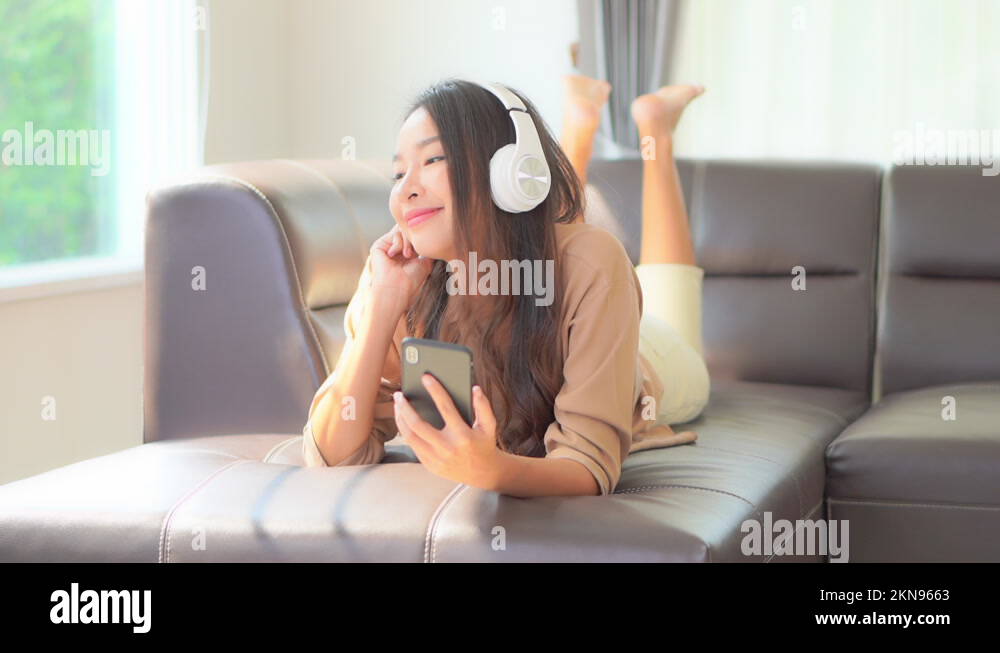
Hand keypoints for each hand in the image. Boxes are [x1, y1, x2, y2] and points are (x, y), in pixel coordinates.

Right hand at [368, 223, 432, 312]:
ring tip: (407, 256)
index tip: (424, 247)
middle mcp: (397, 249)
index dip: (420, 237)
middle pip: (409, 231)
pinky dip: (399, 244)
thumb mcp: (426, 262)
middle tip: (415, 253)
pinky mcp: (379, 245)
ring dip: (408, 243)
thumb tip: (433, 238)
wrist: (398, 287)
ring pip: (403, 231)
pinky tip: (393, 255)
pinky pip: (395, 234)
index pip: (414, 237)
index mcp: (407, 253)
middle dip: (415, 239)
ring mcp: (388, 247)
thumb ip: (427, 248)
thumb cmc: (412, 279)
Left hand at [392, 375, 502, 489]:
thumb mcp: (489, 426)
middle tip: (399, 394)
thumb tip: (475, 388)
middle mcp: (447, 448)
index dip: (435, 390)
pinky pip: (413, 446)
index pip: (446, 407)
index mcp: (463, 435)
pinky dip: (406, 431)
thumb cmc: (484, 444)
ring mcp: (436, 458)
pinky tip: (402, 420)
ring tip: (397, 405)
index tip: (425, 377)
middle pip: (418, 425)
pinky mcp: (430, 465)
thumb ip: (483, 406)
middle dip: (405, 407)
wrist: (483, 474)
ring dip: (400, 419)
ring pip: (410, 436)